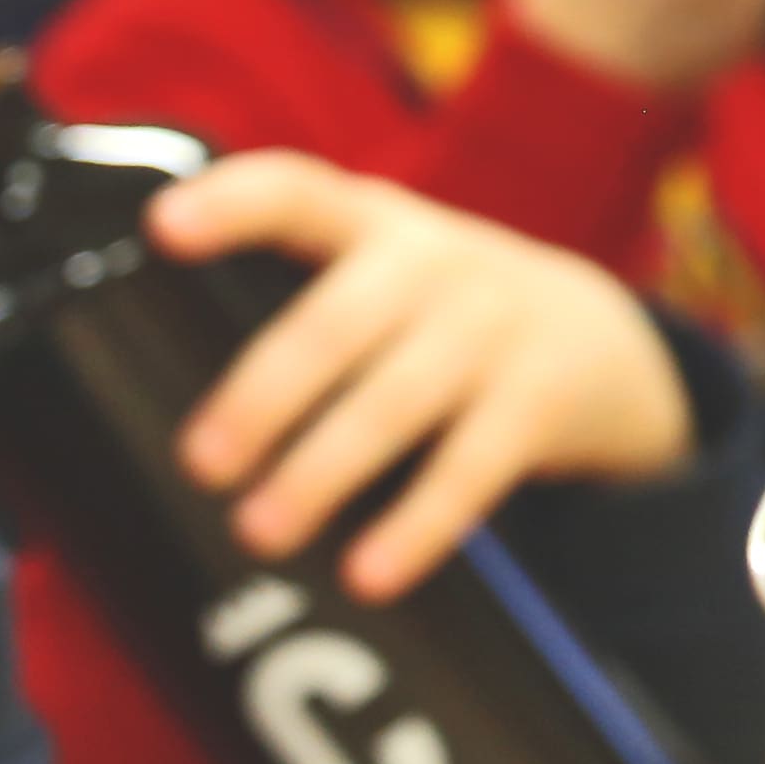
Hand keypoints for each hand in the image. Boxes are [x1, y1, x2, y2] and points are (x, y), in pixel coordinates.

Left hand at [151, 155, 695, 603]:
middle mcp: (431, 264)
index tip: (164, 227)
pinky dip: (415, 526)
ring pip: (394, 402)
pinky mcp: (537, 403)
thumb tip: (157, 397)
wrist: (607, 344)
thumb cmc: (448, 317)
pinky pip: (468, 470)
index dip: (231, 203)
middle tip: (202, 463)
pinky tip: (367, 574)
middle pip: (333, 323)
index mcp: (372, 225)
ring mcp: (490, 331)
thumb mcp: (388, 270)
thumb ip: (304, 299)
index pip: (295, 189)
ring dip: (321, 471)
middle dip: (262, 395)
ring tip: (260, 532)